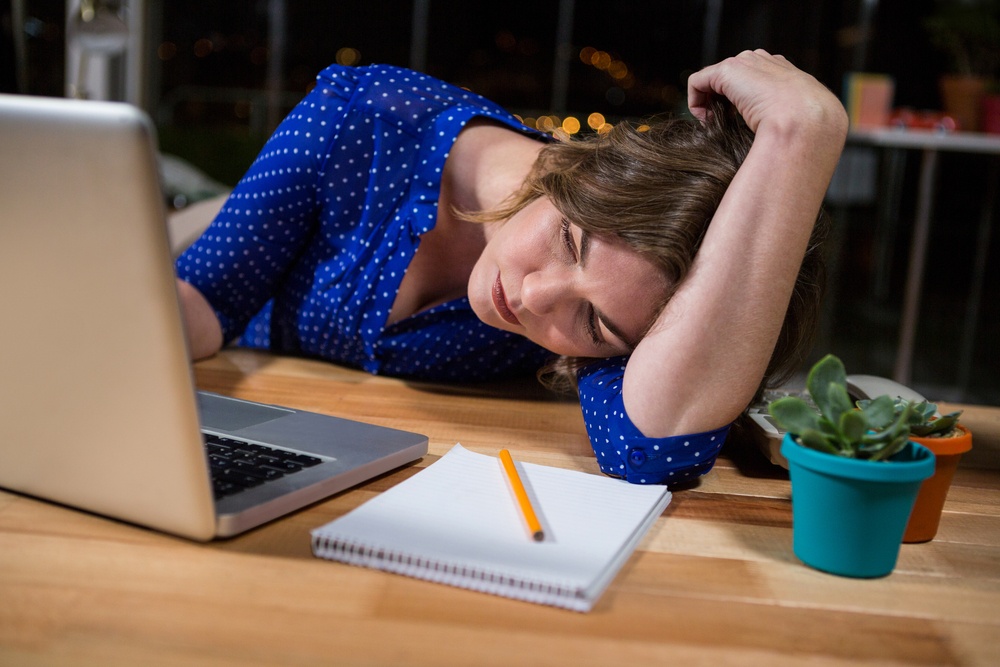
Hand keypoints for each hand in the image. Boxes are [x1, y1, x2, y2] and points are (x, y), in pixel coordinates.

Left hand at [687, 49, 845, 137]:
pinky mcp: (727, 70)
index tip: (740, 125)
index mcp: (784, 73)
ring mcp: (747, 62)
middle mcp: (764, 61)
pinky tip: (706, 120)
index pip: (753, 80)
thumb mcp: (797, 123)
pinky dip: (695, 102)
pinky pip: (697, 82)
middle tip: (725, 126)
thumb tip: (776, 134)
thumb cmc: (804, 129)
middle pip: (730, 78)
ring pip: (712, 80)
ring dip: (709, 103)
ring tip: (715, 124)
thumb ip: (785, 121)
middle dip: (722, 102)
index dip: (740, 103)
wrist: (805, 121)